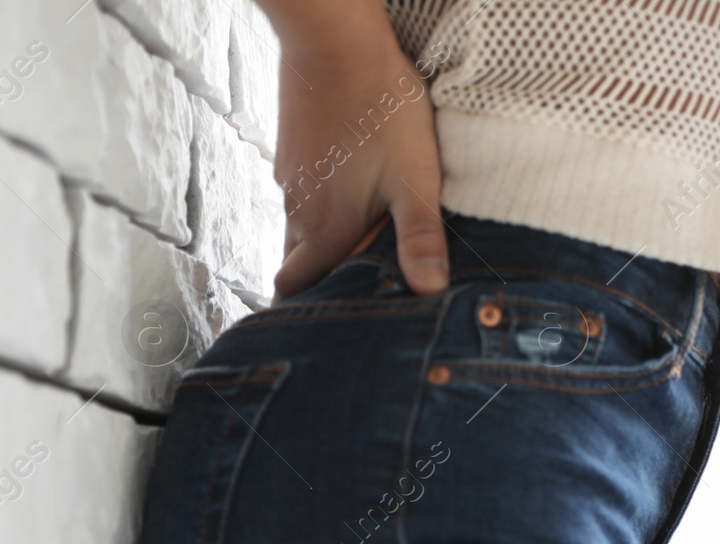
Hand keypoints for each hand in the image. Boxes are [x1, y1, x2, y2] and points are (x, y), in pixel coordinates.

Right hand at [272, 29, 447, 298]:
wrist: (337, 42)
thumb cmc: (383, 114)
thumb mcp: (415, 181)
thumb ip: (419, 238)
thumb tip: (429, 291)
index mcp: (324, 231)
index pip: (296, 288)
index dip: (308, 310)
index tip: (324, 324)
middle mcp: (297, 211)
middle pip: (298, 263)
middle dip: (317, 282)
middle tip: (347, 293)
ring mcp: (289, 177)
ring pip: (301, 226)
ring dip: (323, 240)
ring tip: (361, 244)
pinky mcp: (293, 148)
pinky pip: (303, 191)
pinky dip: (322, 204)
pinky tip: (352, 192)